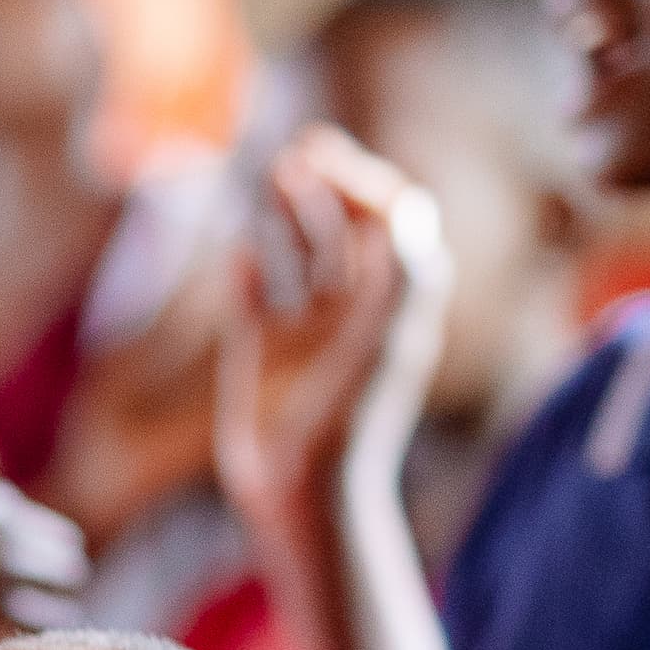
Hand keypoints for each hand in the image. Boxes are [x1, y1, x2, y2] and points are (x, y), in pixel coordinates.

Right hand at [215, 125, 449, 554]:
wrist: (310, 499)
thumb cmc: (355, 423)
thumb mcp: (389, 342)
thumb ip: (403, 273)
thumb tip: (406, 208)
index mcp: (394, 306)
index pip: (393, 224)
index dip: (366, 185)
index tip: (332, 164)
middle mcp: (354, 317)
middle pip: (346, 231)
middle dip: (327, 187)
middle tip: (300, 151)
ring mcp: (307, 338)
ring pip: (300, 257)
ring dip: (289, 214)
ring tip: (271, 175)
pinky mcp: (261, 362)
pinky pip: (255, 302)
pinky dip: (250, 273)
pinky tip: (243, 254)